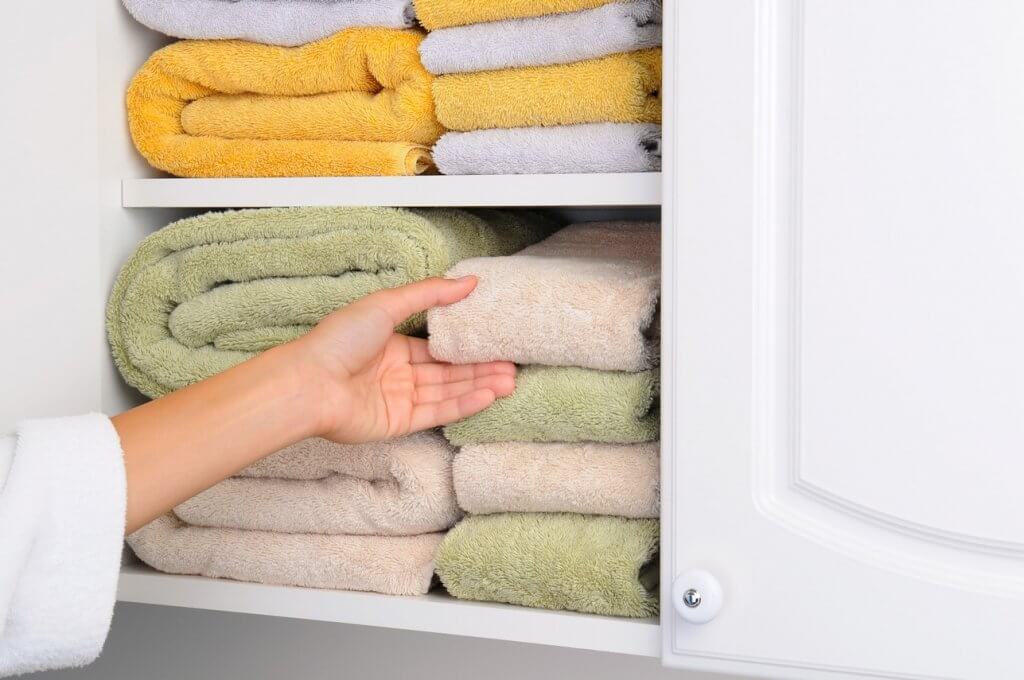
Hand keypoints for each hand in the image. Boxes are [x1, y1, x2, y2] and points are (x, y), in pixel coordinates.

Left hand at [293, 276, 515, 443]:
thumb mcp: (386, 304)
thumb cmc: (340, 340)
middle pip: (446, 372)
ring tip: (510, 380)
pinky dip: (463, 404)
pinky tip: (488, 395)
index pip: (436, 348)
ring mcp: (398, 400)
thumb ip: (429, 293)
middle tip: (512, 366)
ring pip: (446, 392)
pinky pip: (437, 412)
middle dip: (479, 369)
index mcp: (390, 346)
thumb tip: (469, 281)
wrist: (310, 383)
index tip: (495, 343)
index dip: (466, 347)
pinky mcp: (398, 424)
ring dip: (478, 386)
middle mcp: (396, 374)